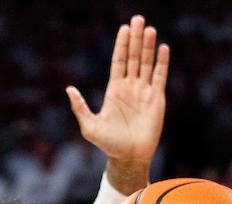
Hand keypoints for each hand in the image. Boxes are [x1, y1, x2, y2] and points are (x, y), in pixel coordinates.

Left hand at [67, 15, 168, 191]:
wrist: (129, 158)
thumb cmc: (108, 144)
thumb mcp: (90, 126)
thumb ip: (80, 107)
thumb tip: (69, 89)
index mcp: (115, 90)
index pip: (119, 61)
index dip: (121, 45)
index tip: (124, 28)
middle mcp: (130, 87)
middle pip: (134, 57)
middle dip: (135, 38)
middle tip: (138, 19)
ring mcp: (144, 92)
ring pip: (147, 63)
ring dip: (148, 46)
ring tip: (149, 29)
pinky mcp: (156, 99)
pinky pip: (160, 77)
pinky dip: (162, 62)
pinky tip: (163, 48)